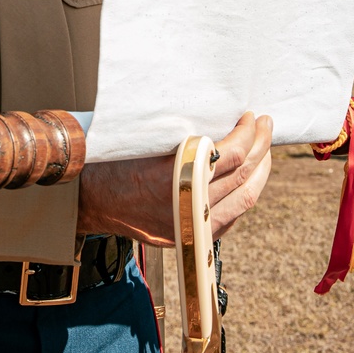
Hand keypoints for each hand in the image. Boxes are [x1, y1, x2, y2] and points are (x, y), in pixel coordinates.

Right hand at [77, 112, 272, 245]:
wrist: (87, 199)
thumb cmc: (110, 159)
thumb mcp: (143, 137)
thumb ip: (180, 130)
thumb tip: (218, 114)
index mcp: (172, 178)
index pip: (230, 157)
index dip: (247, 134)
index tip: (250, 116)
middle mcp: (184, 208)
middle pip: (242, 178)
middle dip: (261, 148)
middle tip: (266, 125)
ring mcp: (188, 228)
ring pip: (243, 201)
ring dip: (260, 172)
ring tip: (265, 149)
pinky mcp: (188, 239)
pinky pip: (230, 218)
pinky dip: (244, 195)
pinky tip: (248, 177)